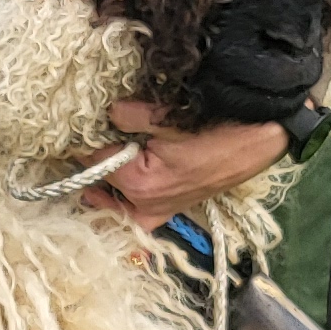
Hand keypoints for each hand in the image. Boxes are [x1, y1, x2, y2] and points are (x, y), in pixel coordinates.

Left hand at [80, 98, 289, 228]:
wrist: (257, 141)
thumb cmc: (215, 130)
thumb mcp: (168, 117)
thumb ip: (130, 116)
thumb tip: (108, 113)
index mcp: (139, 183)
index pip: (95, 162)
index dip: (83, 143)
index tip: (73, 131)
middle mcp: (146, 205)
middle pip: (105, 184)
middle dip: (95, 165)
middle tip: (83, 146)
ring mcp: (161, 211)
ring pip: (120, 206)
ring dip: (105, 192)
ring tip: (92, 178)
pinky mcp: (173, 209)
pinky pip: (141, 216)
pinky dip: (127, 208)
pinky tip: (118, 198)